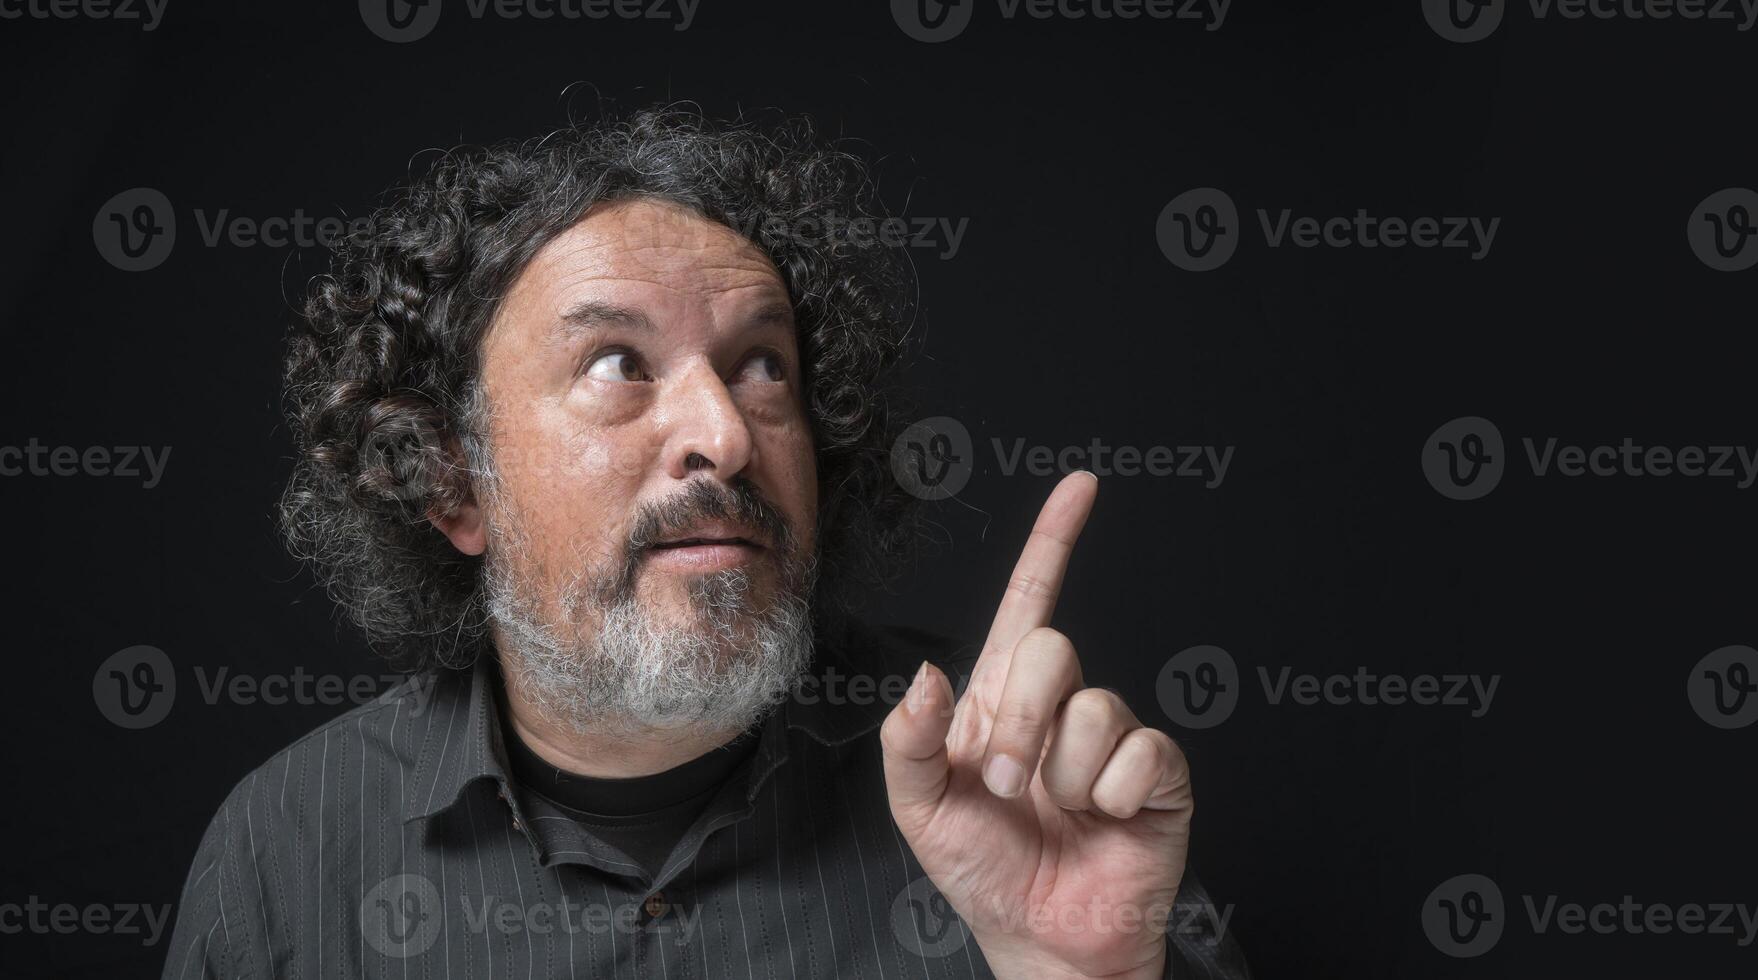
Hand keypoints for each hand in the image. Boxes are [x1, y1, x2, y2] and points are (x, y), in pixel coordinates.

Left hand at [881, 472, 1191, 979]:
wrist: (1043, 940)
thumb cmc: (983, 872)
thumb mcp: (921, 808)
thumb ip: (910, 739)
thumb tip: (928, 676)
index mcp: (1002, 700)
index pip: (1030, 603)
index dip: (1053, 542)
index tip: (1081, 487)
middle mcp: (1061, 707)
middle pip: (1053, 649)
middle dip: (1023, 722)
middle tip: (1011, 786)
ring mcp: (1113, 737)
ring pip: (1095, 708)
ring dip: (1064, 774)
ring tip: (1058, 812)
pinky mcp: (1159, 775)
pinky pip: (1140, 754)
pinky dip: (1113, 797)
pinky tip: (1106, 823)